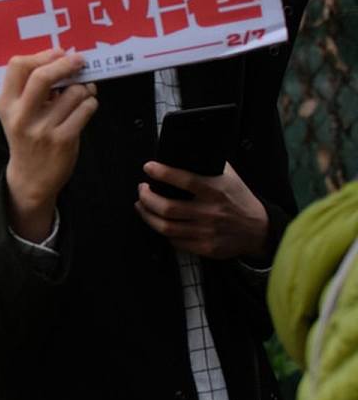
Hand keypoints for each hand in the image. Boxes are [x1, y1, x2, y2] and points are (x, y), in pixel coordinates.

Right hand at [0, 50, 98, 242]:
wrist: (31, 178)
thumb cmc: (27, 138)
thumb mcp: (17, 113)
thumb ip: (31, 88)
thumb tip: (61, 57)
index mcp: (6, 105)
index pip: (17, 66)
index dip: (42, 55)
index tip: (58, 54)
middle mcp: (21, 116)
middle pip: (42, 76)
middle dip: (66, 63)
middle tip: (80, 61)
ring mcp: (42, 129)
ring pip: (73, 92)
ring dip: (84, 88)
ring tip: (82, 93)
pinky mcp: (63, 140)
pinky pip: (86, 109)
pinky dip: (90, 103)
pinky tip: (86, 107)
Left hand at [135, 162, 269, 260]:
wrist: (258, 229)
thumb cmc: (239, 199)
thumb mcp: (230, 177)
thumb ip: (209, 165)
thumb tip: (185, 152)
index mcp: (215, 191)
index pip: (185, 180)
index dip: (163, 173)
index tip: (149, 167)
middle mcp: (210, 212)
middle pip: (167, 208)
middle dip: (146, 198)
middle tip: (142, 190)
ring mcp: (206, 232)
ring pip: (165, 227)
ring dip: (147, 215)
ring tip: (141, 205)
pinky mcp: (204, 247)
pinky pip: (174, 241)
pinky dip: (162, 231)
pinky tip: (158, 222)